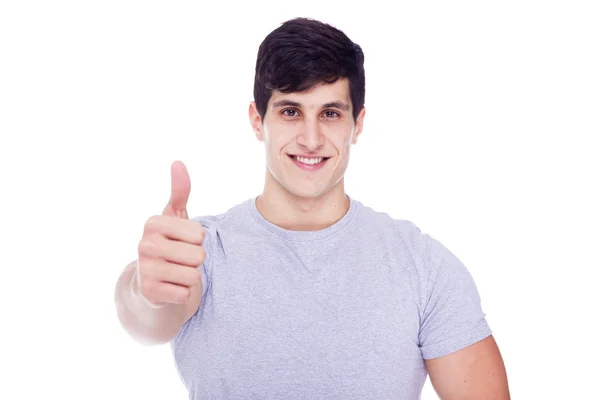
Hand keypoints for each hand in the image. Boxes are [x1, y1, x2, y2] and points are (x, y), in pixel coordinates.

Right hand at [135, 161, 205, 307]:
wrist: (151, 282)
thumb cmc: (169, 244)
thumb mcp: (174, 217)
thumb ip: (180, 192)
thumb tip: (177, 162)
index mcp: (152, 223)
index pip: (199, 234)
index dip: (198, 240)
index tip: (183, 241)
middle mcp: (144, 244)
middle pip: (198, 256)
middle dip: (196, 260)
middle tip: (181, 259)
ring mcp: (145, 269)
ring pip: (193, 276)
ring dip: (190, 277)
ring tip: (177, 273)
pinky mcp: (149, 292)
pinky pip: (184, 293)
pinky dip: (183, 293)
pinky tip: (171, 287)